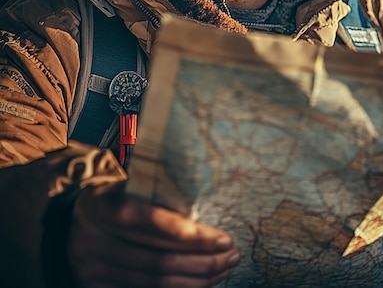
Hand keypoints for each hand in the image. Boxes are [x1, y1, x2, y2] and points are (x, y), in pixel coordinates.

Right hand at [68, 182, 239, 286]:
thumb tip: (199, 186)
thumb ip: (152, 186)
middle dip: (202, 257)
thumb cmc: (113, 197)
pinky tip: (204, 281)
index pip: (141, 220)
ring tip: (226, 265)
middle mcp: (91, 243)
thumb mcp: (124, 183)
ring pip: (156, 281)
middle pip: (157, 258)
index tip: (218, 235)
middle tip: (232, 250)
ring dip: (198, 277)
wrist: (72, 229)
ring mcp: (93, 273)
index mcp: (99, 207)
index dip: (178, 228)